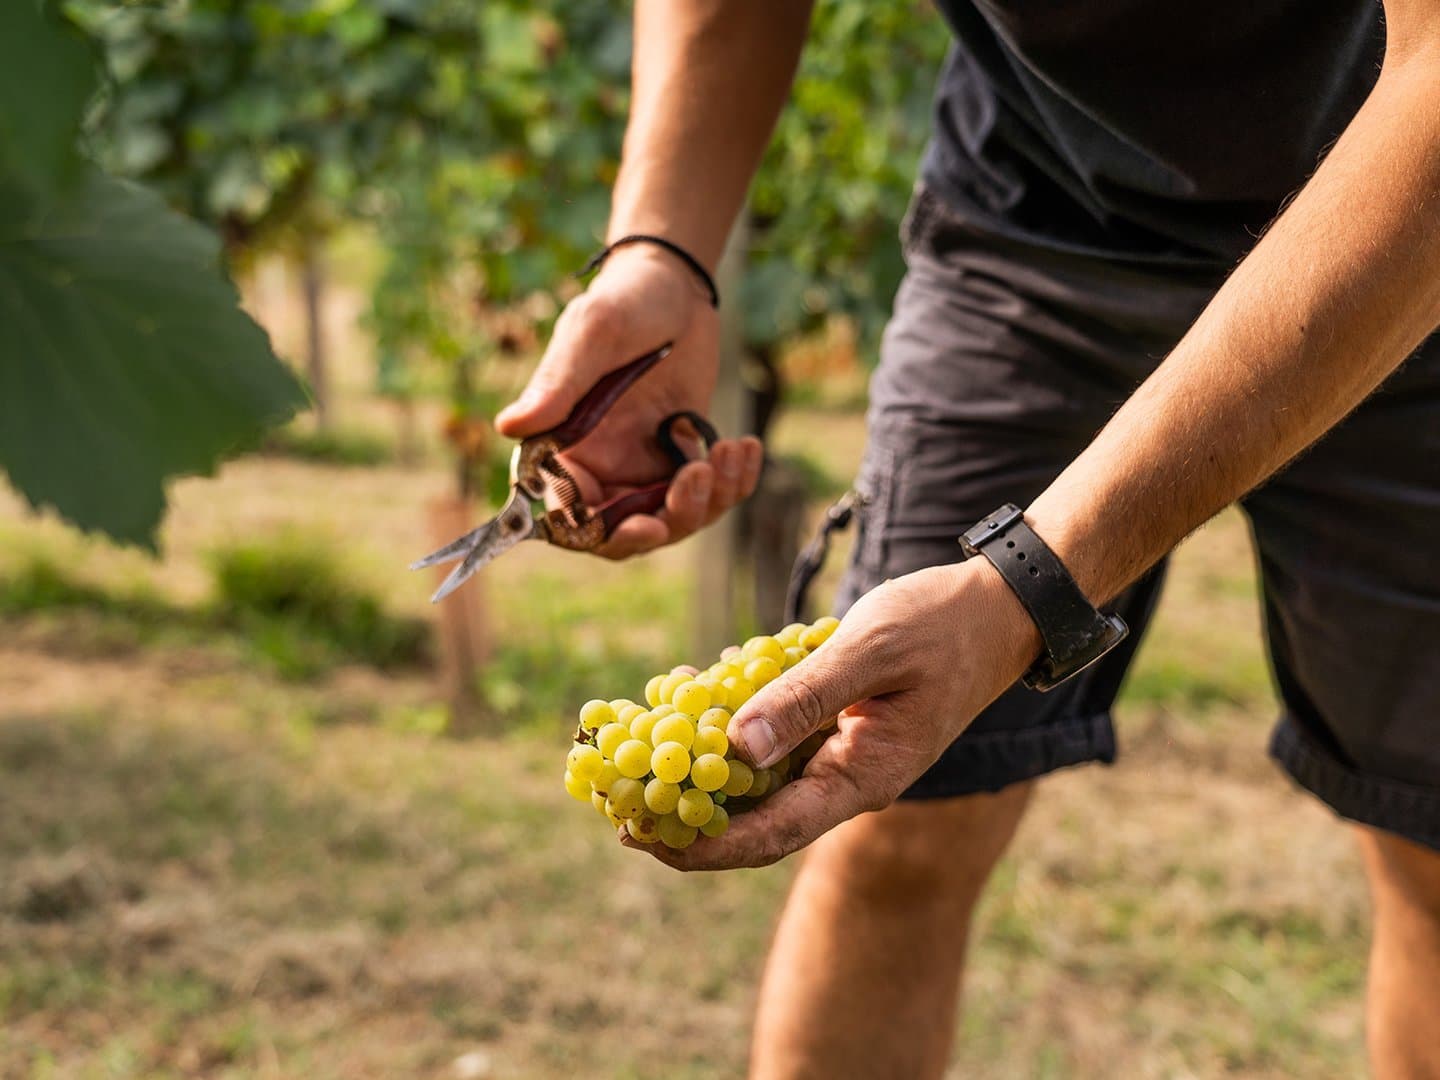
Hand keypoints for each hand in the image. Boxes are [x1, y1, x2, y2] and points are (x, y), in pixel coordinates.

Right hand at [496, 245, 762, 558]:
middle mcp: (598, 465)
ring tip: (728, 451)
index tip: (644, 526)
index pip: (565, 514)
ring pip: (671, 520)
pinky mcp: (681, 457)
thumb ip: (558, 384)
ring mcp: (642, 465)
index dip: (597, 533)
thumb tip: (509, 426)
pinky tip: (745, 447)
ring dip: (707, 500)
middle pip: (622, 532)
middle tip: (697, 485)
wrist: (676, 286)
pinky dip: (734, 483)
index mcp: (562, 446)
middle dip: (664, 524)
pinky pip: (708, 495)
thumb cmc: (625, 301)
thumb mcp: (593, 334)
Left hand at [623, 560, 1042, 869]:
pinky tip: (687, 701)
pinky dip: (730, 727)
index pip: (771, 834)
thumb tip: (734, 747)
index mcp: (863, 777)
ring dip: (701, 772)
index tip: (641, 839)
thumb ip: (802, 696)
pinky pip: (774, 740)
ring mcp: (842, 754)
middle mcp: (848, 779)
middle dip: (687, 817)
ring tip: (634, 760)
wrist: (997, 608)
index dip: (703, 844)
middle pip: (757, 820)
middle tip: (617, 807)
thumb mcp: (869, 650)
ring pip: (760, 781)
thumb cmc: (942, 624)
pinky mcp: (837, 725)